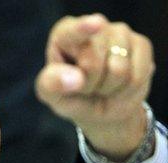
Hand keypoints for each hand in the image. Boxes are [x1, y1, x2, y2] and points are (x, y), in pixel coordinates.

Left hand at [36, 14, 154, 160]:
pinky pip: (136, 76)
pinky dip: (126, 90)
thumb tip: (76, 79)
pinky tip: (119, 85)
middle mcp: (93, 25)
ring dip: (108, 88)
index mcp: (64, 34)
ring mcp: (120, 32)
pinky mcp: (141, 44)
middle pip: (93, 62)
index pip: (73, 32)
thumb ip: (52, 85)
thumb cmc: (70, 95)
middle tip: (85, 86)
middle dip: (89, 84)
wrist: (99, 107)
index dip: (84, 29)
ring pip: (118, 70)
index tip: (96, 24)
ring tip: (101, 85)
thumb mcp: (52, 94)